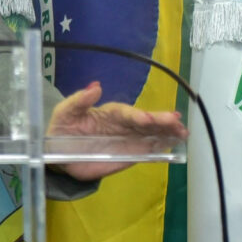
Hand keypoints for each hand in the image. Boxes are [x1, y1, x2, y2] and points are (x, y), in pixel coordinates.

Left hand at [46, 81, 187, 180]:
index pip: (125, 113)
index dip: (136, 115)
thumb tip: (96, 86)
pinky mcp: (130, 154)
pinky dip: (162, 146)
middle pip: (144, 121)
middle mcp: (122, 124)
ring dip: (167, 132)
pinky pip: (148, 149)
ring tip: (183, 132)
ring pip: (151, 133)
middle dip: (161, 121)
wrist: (59, 155)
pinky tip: (175, 144)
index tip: (147, 119)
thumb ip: (79, 101)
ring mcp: (128, 139)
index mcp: (108, 112)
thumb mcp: (64, 113)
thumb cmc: (62, 130)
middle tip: (176, 122)